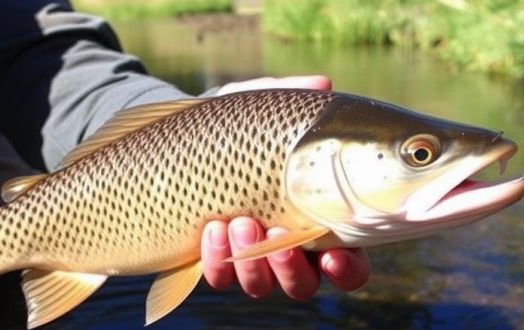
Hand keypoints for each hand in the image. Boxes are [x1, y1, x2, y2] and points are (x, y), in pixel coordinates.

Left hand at [203, 76, 368, 298]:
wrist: (176, 141)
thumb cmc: (233, 127)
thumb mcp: (257, 109)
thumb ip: (289, 97)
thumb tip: (322, 84)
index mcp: (315, 220)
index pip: (347, 261)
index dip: (347, 269)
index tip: (336, 254)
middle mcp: (285, 249)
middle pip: (304, 283)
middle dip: (291, 266)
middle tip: (280, 231)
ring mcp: (247, 258)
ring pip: (261, 285)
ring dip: (254, 261)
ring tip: (241, 222)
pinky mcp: (212, 260)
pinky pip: (219, 277)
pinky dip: (217, 258)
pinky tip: (212, 228)